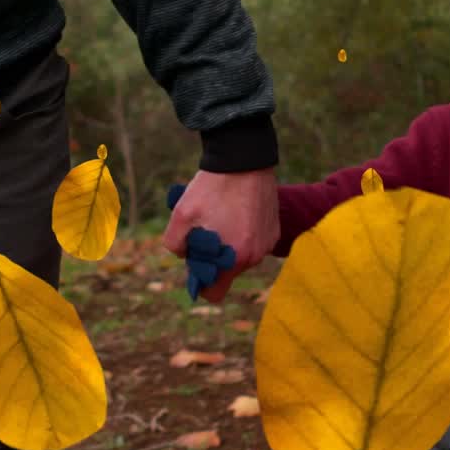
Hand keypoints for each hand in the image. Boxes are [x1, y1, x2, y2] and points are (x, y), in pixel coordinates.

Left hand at [161, 167, 278, 302]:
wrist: (243, 157)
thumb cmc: (211, 187)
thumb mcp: (181, 215)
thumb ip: (176, 245)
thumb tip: (185, 255)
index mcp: (234, 258)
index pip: (214, 292)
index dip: (200, 282)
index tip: (194, 262)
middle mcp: (255, 256)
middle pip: (226, 272)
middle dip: (213, 258)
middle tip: (204, 230)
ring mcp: (267, 243)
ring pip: (239, 256)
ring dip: (228, 244)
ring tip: (220, 215)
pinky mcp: (274, 229)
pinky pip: (253, 242)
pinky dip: (242, 232)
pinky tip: (235, 209)